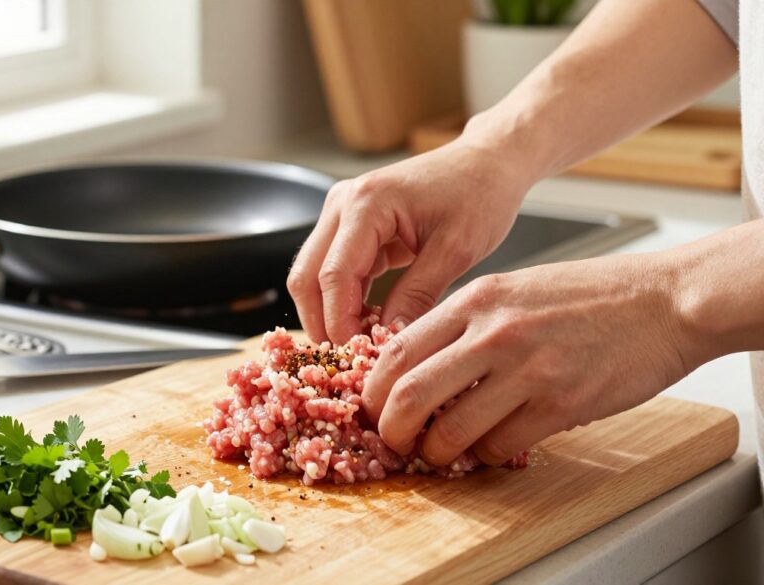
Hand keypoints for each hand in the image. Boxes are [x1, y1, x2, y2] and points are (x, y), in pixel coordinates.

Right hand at [287, 140, 530, 344]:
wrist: (487, 162)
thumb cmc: (480, 194)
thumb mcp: (456, 249)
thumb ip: (419, 294)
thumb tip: (391, 341)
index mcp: (367, 203)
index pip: (333, 275)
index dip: (338, 322)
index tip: (355, 359)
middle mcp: (342, 203)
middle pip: (306, 276)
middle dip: (321, 322)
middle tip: (348, 360)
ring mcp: (341, 212)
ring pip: (311, 275)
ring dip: (328, 313)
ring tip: (359, 347)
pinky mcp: (349, 225)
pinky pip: (331, 270)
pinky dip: (341, 300)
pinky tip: (366, 324)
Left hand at [361, 253, 700, 465]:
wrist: (664, 301)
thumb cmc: (590, 296)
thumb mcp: (512, 290)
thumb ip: (464, 323)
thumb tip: (419, 366)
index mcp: (474, 300)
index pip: (396, 351)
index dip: (374, 390)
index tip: (374, 408)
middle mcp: (493, 332)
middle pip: (409, 394)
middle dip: (391, 429)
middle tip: (395, 442)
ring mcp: (527, 368)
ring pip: (451, 430)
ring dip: (437, 453)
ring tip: (440, 453)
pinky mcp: (561, 402)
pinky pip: (502, 445)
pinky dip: (487, 455)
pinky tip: (492, 447)